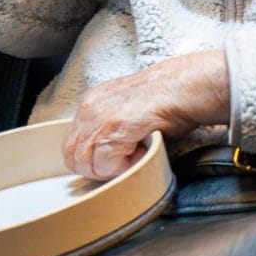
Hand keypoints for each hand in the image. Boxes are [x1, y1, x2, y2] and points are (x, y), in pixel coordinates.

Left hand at [63, 49, 229, 179]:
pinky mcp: (112, 131)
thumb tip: (105, 154)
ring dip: (110, 169)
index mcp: (91, 102)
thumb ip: (109, 126)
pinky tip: (141, 153)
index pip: (72, 143)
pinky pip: (104, 165)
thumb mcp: (126, 107)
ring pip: (86, 164)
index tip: (117, 156)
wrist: (183, 86)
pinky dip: (122, 168)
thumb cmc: (166, 98)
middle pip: (72, 157)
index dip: (92, 159)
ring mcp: (98, 119)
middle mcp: (89, 108)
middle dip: (97, 168)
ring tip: (135, 155)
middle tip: (125, 161)